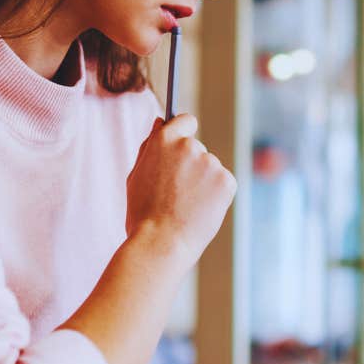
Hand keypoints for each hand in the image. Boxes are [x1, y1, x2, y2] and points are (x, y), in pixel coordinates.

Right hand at [125, 114, 235, 263]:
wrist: (160, 243)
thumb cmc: (142, 213)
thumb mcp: (136, 175)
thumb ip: (150, 146)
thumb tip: (160, 122)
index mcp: (164, 140)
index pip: (185, 121)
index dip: (184, 133)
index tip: (183, 146)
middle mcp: (189, 146)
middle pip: (197, 150)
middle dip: (190, 166)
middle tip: (176, 193)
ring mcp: (210, 163)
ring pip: (209, 169)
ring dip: (203, 182)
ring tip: (186, 206)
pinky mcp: (227, 181)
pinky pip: (223, 184)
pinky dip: (215, 196)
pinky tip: (200, 210)